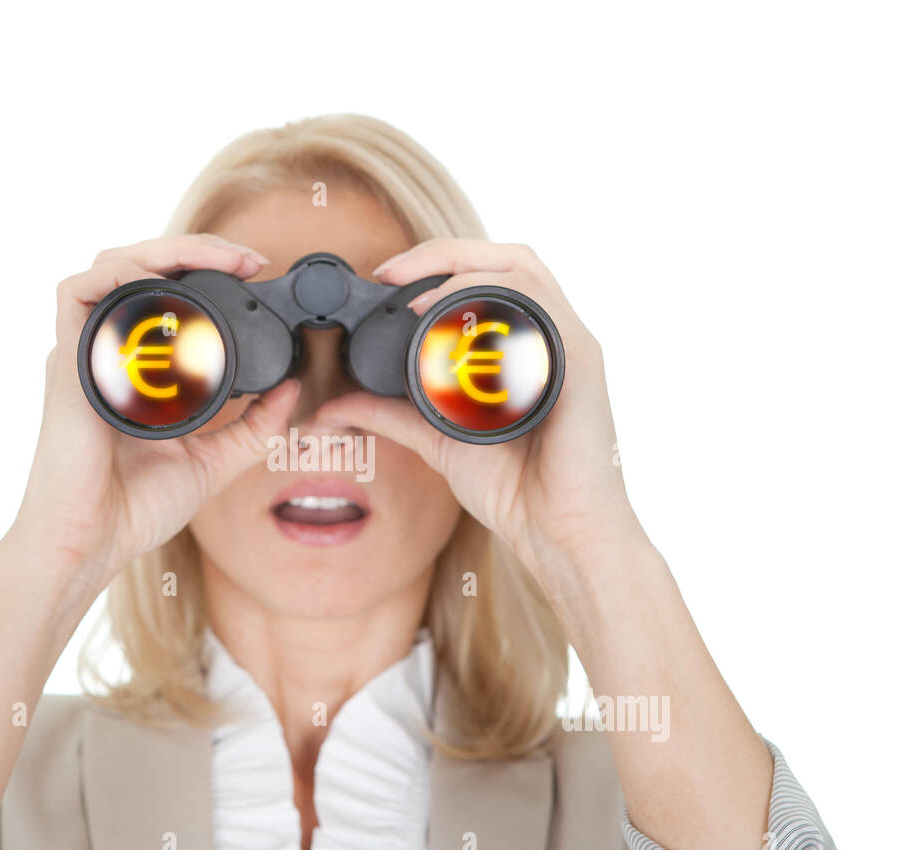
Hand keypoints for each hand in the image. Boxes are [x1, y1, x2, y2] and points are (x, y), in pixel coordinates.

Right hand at [12, 233, 300, 594]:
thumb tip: (292, 390)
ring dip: (165, 249)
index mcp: (138, 367)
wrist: (91, 542)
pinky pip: (75, 292)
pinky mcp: (66, 362)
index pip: (164, 292)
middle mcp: (107, 351)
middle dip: (196, 249)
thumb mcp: (212, 461)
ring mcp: (85, 353)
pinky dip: (118, 273)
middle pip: (140, 266)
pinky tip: (157, 279)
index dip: (207, 270)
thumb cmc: (134, 507)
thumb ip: (253, 427)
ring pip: (111, 265)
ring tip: (217, 258)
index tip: (256, 272)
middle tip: (249, 259)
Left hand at [316, 238, 644, 589]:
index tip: (385, 276)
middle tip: (391, 271)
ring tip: (413, 291)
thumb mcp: (437, 440)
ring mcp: (568, 346)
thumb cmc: (515, 489)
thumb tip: (333, 405)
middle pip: (506, 257)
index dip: (437, 262)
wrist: (558, 534)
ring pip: (523, 268)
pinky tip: (454, 313)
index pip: (488, 275)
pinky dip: (492, 298)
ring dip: (464, 266)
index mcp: (525, 345)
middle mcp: (550, 337)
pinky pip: (539, 308)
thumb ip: (389, 415)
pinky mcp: (580, 364)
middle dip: (445, 251)